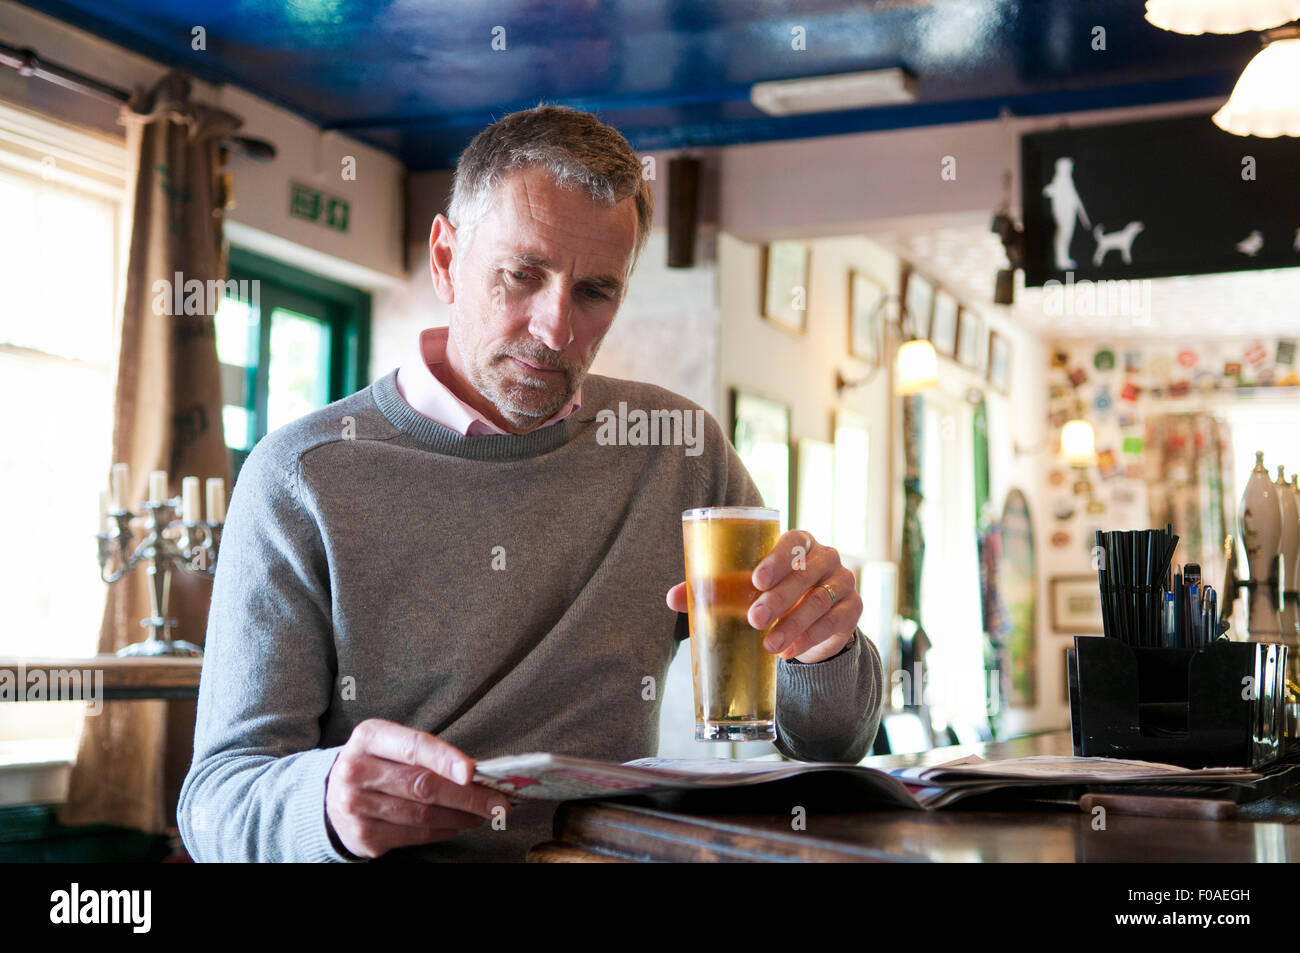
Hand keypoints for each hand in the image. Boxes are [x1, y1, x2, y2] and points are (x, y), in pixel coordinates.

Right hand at [324, 718, 508, 858]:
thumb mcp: (392, 744)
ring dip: (461, 816)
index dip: (446, 759)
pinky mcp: (363, 837)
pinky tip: (459, 825)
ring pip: (422, 815)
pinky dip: (444, 832)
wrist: (331, 796)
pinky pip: (414, 836)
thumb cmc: (378, 763)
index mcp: (368, 737)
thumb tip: (477, 773)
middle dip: (468, 796)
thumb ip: (429, 754)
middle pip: (422, 786)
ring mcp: (357, 807)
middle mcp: (356, 771)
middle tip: (499, 803)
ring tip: (484, 814)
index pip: (414, 747)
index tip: (474, 772)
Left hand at [666, 529, 861, 663]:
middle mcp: (826, 557)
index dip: (776, 560)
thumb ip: (713, 590)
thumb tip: (671, 597)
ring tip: (769, 645)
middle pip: (806, 575)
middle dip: (780, 599)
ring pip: (821, 602)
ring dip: (794, 625)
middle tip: (754, 620)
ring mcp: (843, 582)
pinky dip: (812, 638)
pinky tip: (792, 651)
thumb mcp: (745, 589)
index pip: (792, 542)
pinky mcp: (853, 608)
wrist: (813, 617)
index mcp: (800, 542)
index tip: (756, 580)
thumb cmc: (771, 592)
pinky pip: (836, 622)